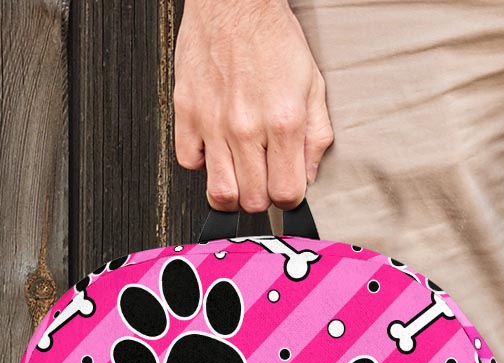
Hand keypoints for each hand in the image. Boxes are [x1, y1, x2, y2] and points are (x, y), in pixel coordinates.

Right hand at [174, 0, 333, 211]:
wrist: (234, 1)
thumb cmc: (273, 39)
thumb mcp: (313, 87)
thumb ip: (316, 137)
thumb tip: (308, 176)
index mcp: (283, 123)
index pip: (286, 194)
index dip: (289, 199)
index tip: (286, 188)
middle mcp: (246, 127)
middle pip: (253, 201)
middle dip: (262, 197)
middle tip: (264, 179)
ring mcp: (213, 122)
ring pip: (220, 192)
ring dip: (233, 192)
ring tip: (240, 176)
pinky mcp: (186, 111)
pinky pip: (188, 162)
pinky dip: (202, 163)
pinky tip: (216, 149)